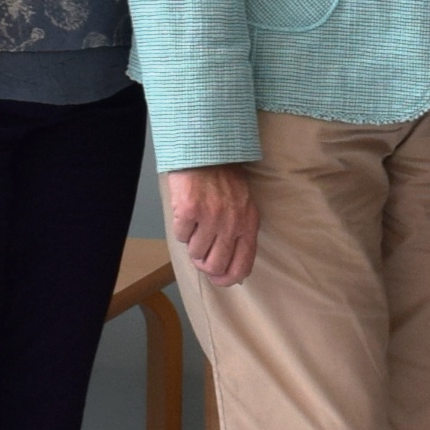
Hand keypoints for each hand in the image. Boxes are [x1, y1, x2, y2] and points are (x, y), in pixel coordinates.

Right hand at [165, 163, 261, 286]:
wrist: (206, 150)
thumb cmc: (224, 178)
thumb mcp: (243, 206)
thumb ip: (241, 235)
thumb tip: (235, 273)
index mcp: (249, 224)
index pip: (241, 266)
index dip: (227, 279)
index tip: (218, 279)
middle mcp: (232, 223)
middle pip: (214, 265)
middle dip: (204, 263)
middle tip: (200, 250)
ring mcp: (211, 217)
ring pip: (195, 252)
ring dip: (192, 240)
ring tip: (196, 220)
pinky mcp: (189, 210)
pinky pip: (180, 236)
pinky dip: (181, 227)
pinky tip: (187, 211)